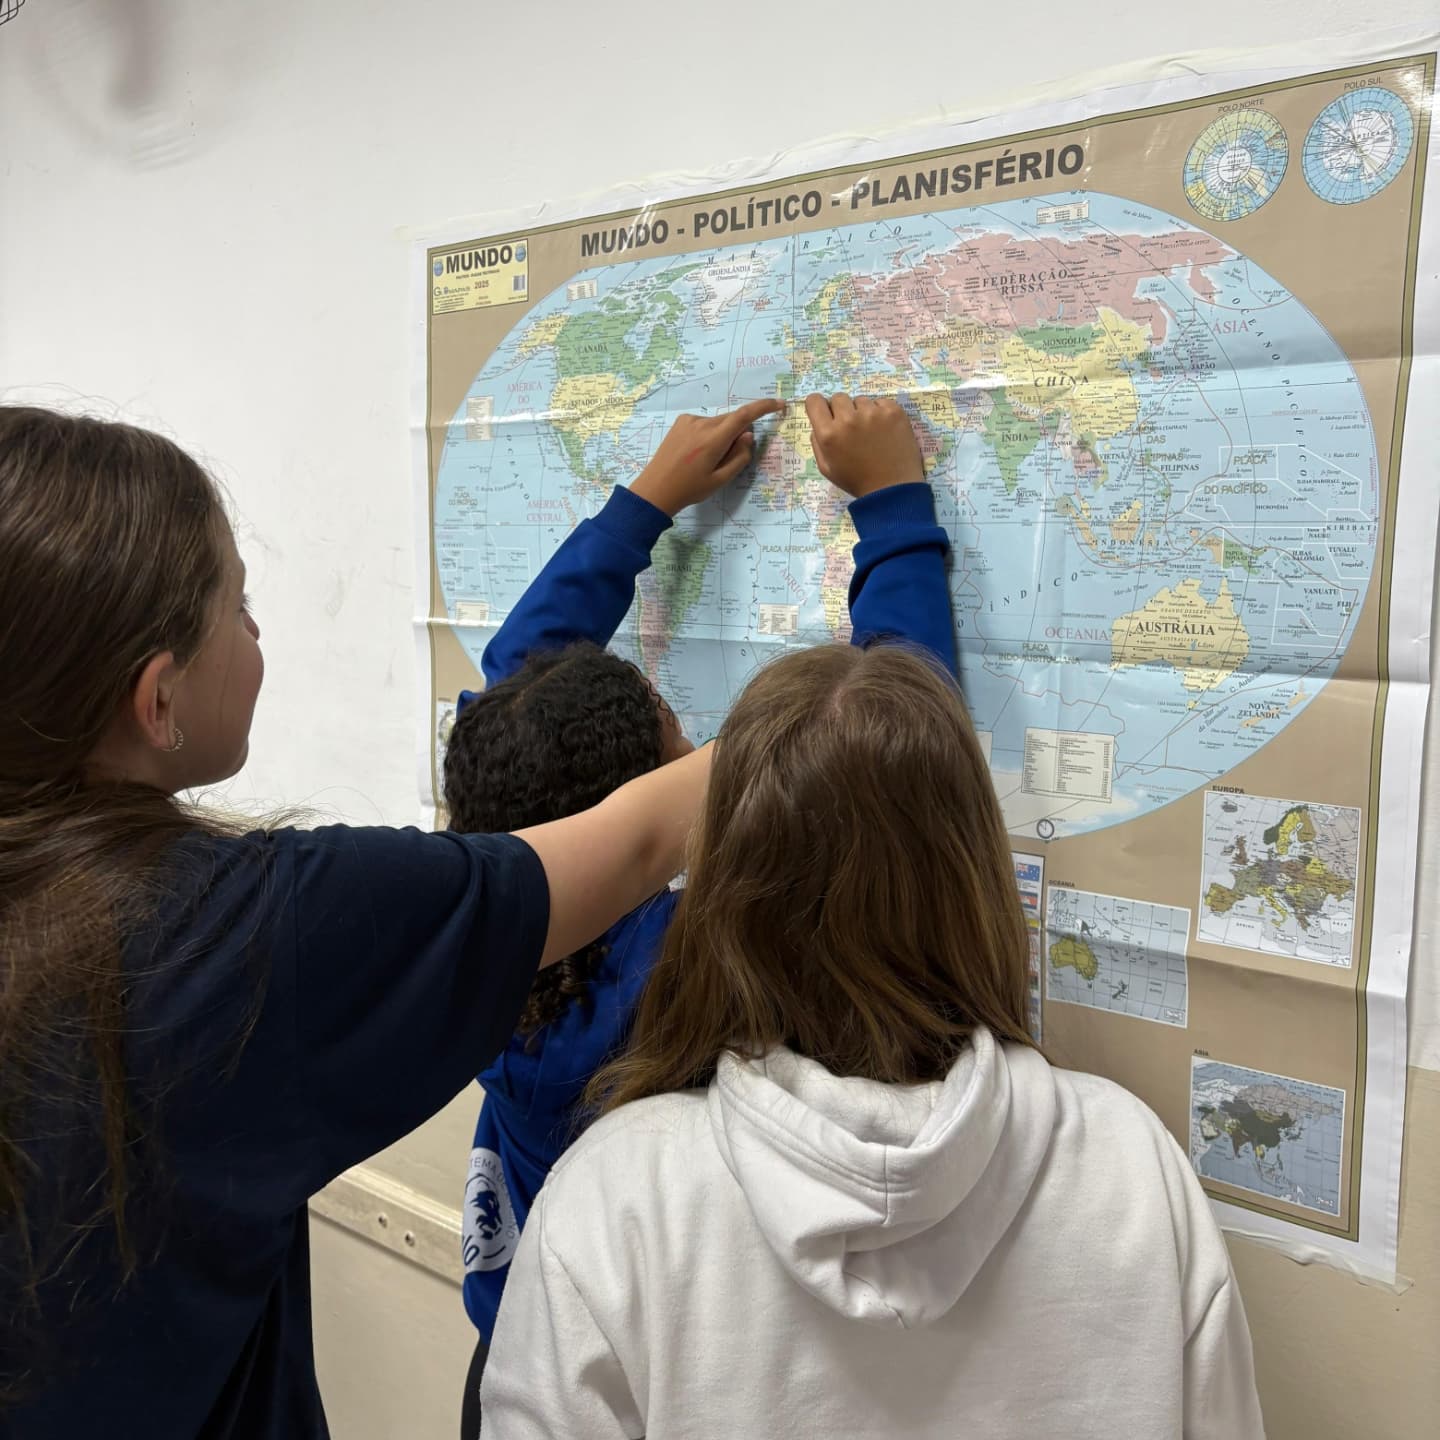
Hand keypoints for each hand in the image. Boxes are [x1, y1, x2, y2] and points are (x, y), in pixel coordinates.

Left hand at [630, 399, 784, 516]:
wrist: (656, 489)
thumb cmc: (690, 489)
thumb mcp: (720, 480)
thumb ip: (739, 457)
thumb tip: (749, 435)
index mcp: (713, 439)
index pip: (744, 416)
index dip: (764, 407)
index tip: (779, 404)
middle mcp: (702, 424)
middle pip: (732, 420)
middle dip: (737, 434)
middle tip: (726, 459)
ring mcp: (689, 420)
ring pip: (718, 422)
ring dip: (722, 435)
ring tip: (706, 460)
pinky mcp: (681, 421)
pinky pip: (705, 423)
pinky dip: (709, 434)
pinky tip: (696, 452)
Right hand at [805, 393, 923, 498]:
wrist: (892, 489)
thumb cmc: (857, 481)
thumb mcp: (826, 469)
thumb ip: (817, 443)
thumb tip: (818, 423)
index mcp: (829, 434)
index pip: (814, 401)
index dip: (819, 406)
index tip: (826, 413)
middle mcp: (848, 419)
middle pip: (838, 397)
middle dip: (841, 410)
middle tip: (852, 428)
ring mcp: (872, 413)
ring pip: (861, 400)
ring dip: (863, 412)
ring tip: (871, 432)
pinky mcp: (893, 411)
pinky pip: (881, 402)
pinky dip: (881, 412)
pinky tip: (885, 430)